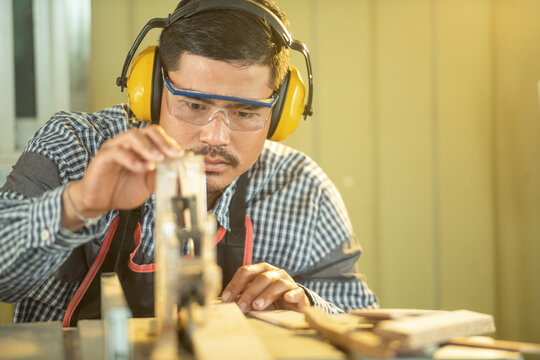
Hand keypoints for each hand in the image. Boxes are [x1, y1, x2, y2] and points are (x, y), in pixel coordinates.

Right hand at [61, 125, 181, 230]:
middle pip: (147, 131)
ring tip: (157, 160)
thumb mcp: (149, 184)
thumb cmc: (123, 190)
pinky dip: (131, 159)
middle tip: (173, 155)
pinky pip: (117, 152)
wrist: (101, 202)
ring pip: (132, 136)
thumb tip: (181, 169)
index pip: (159, 136)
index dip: (171, 144)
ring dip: (148, 147)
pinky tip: (141, 168)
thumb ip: (163, 175)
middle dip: (163, 142)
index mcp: (141, 147)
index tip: (182, 156)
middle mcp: (128, 144)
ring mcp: (115, 148)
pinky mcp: (102, 157)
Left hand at [221, 262, 309, 312]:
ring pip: (277, 284)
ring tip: (257, 306)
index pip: (246, 272)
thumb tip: (220, 303)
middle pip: (260, 278)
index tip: (226, 298)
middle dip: (249, 292)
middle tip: (241, 306)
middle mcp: (274, 273)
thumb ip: (240, 298)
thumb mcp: (253, 297)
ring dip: (266, 294)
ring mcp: (287, 281)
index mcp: (260, 271)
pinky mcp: (299, 293)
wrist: (293, 306)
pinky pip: (296, 291)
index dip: (235, 284)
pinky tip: (286, 298)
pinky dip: (291, 294)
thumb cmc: (270, 300)